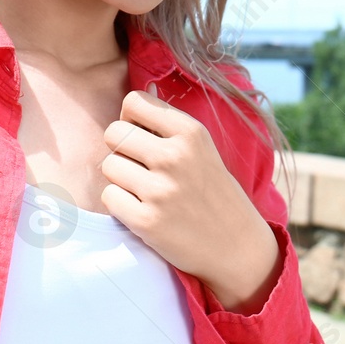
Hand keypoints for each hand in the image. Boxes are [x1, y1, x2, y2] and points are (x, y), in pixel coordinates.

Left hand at [100, 82, 280, 312]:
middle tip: (139, 166)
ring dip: (120, 178)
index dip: (131, 119)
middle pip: (113, 132)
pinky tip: (141, 209)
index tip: (142, 136)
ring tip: (144, 190)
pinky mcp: (146, 221)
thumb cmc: (213, 191)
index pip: (134, 102)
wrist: (236, 245)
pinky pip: (109, 196)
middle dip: (121, 149)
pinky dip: (120, 203)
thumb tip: (135, 98)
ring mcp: (160, 190)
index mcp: (190, 132)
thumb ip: (167, 125)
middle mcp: (175, 157)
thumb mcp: (201, 149)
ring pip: (108, 165)